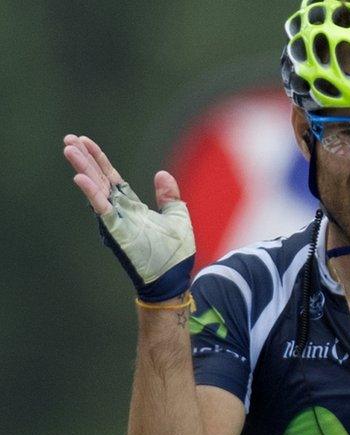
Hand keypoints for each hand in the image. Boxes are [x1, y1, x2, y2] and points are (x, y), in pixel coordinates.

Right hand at [63, 134, 195, 301]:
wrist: (175, 278)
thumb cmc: (176, 253)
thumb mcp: (178, 217)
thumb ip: (169, 196)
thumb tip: (162, 174)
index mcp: (133, 207)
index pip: (112, 178)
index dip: (100, 160)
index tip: (86, 141)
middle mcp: (120, 211)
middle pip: (100, 179)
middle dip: (85, 159)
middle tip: (69, 138)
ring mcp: (117, 221)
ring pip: (96, 190)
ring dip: (83, 169)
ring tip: (69, 149)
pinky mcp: (117, 231)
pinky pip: (102, 209)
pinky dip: (92, 193)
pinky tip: (80, 177)